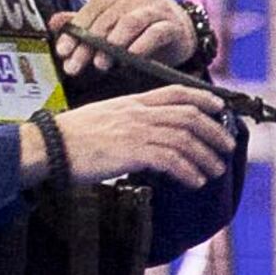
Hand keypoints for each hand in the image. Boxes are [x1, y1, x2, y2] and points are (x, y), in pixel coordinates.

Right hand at [39, 89, 236, 189]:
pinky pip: (170, 160)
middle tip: (227, 146)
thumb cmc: (71, 137)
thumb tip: (148, 135)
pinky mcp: (130, 152)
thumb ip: (129, 121)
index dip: (202, 97)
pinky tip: (195, 182)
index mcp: (132, 101)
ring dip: (205, 156)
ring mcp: (135, 131)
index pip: (175, 92)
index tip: (219, 108)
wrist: (48, 146)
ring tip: (214, 171)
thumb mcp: (104, 118)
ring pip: (184, 139)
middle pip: (188, 116)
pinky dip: (187, 171)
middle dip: (214, 131)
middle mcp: (138, 112)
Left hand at [51, 0, 196, 71]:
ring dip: (112, 46)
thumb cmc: (141, 27)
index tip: (63, 52)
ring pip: (129, 23)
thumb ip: (84, 22)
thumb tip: (53, 23)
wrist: (180, 32)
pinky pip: (153, 34)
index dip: (74, 31)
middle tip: (77, 65)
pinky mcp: (172, 24)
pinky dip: (139, 47)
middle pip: (107, 18)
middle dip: (89, 44)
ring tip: (100, 64)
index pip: (92, 8)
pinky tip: (129, 59)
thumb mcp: (111, 22)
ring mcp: (158, 5)